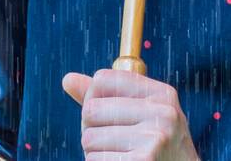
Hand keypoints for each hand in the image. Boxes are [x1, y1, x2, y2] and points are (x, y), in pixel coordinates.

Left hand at [62, 68, 200, 160]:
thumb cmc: (155, 149)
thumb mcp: (143, 116)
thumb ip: (106, 97)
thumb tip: (67, 79)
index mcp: (162, 94)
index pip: (102, 79)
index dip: (93, 99)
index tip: (105, 116)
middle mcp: (162, 113)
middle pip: (91, 110)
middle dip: (91, 129)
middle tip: (112, 142)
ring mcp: (154, 139)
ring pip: (89, 139)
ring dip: (95, 152)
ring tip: (119, 155)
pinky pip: (95, 160)